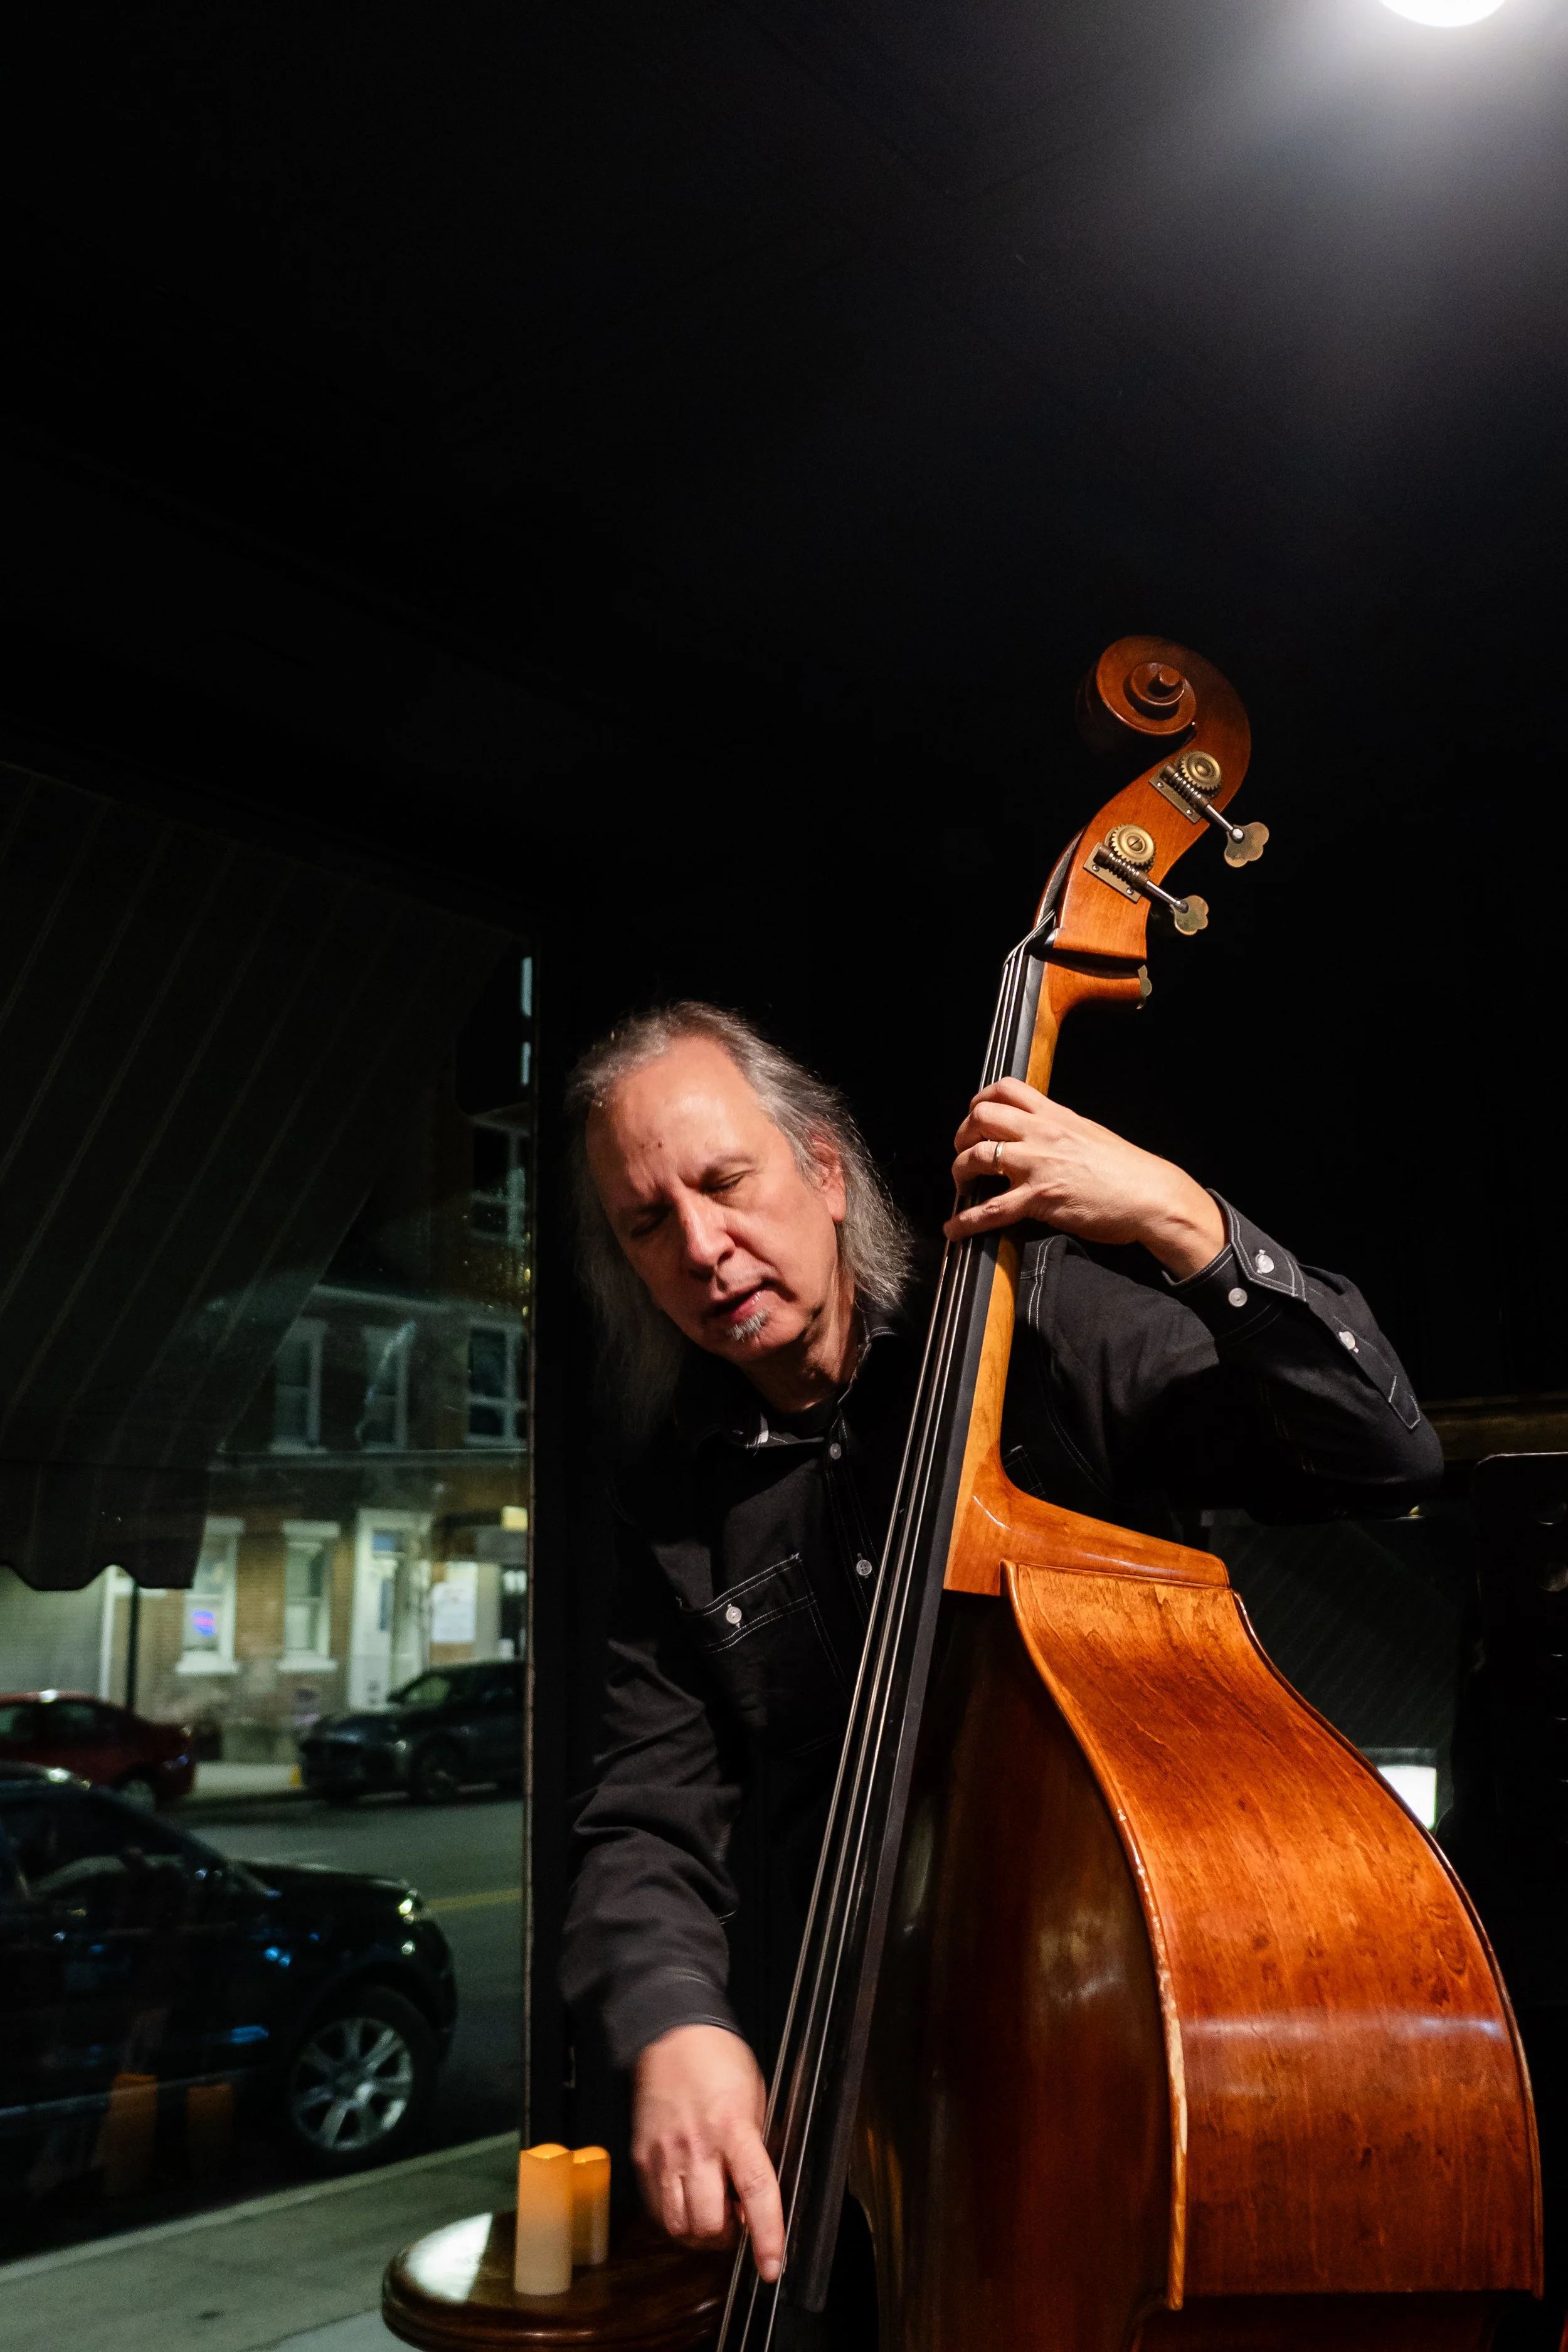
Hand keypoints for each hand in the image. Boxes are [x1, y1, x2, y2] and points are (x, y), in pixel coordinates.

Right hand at [632, 2024, 783, 2282]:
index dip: (766, 2235)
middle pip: (709, 2224)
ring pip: (679, 2226)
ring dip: (700, 2232)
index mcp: (733, 2127)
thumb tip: (759, 2193)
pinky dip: (676, 2217)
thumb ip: (757, 2146)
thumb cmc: (719, 2060)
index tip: (772, 2265)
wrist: (671, 2033)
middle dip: (727, 2235)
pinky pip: (658, 2210)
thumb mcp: (755, 2097)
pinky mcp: (642, 2158)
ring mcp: (664, 2155)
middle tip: (737, 2218)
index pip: (756, 2192)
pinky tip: (688, 2198)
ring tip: (711, 2211)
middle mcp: (696, 2146)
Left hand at [945, 1078, 1225, 1278]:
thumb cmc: (1127, 1171)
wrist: (1151, 1195)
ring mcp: (1037, 1165)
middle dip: (962, 1134)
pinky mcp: (1038, 1198)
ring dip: (959, 1172)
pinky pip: (990, 1210)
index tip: (974, 1115)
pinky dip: (965, 1221)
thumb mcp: (1090, 1135)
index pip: (1006, 1089)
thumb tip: (1038, 1135)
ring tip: (961, 1186)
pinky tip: (954, 1229)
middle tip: (964, 1152)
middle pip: (982, 1117)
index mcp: (1056, 1116)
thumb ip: (1060, 1131)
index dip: (980, 1100)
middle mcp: (1041, 1134)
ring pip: (976, 1157)